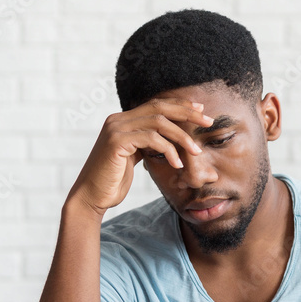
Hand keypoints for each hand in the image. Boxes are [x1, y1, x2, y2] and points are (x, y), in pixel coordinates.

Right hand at [66, 97, 213, 217]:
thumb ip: (148, 143)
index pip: (156, 105)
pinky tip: (177, 164)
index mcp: (124, 120)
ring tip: (196, 152)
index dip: (180, 106)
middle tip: (209, 122)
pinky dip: (168, 150)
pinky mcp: (116, 142)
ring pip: (158, 122)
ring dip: (182, 136)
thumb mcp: (135, 157)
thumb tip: (170, 139)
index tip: (201, 111)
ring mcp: (116, 128)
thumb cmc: (114, 180)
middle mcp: (118, 119)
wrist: (92, 196)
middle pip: (160, 107)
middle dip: (187, 113)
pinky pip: (151, 139)